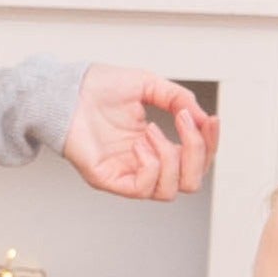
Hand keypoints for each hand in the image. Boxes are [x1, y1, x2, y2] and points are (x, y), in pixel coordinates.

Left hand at [63, 68, 217, 201]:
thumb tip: (203, 119)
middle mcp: (142, 164)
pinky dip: (151, 164)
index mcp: (155, 145)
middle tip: (186, 120)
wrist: (65, 87)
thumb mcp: (148, 85)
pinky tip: (140, 140)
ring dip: (171, 158)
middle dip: (198, 153)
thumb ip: (178, 99)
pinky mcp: (108, 179)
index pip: (195, 161)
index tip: (212, 120)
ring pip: (171, 191)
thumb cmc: (99, 87)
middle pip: (190, 183)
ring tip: (152, 129)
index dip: (210, 145)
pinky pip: (143, 189)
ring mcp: (125, 174)